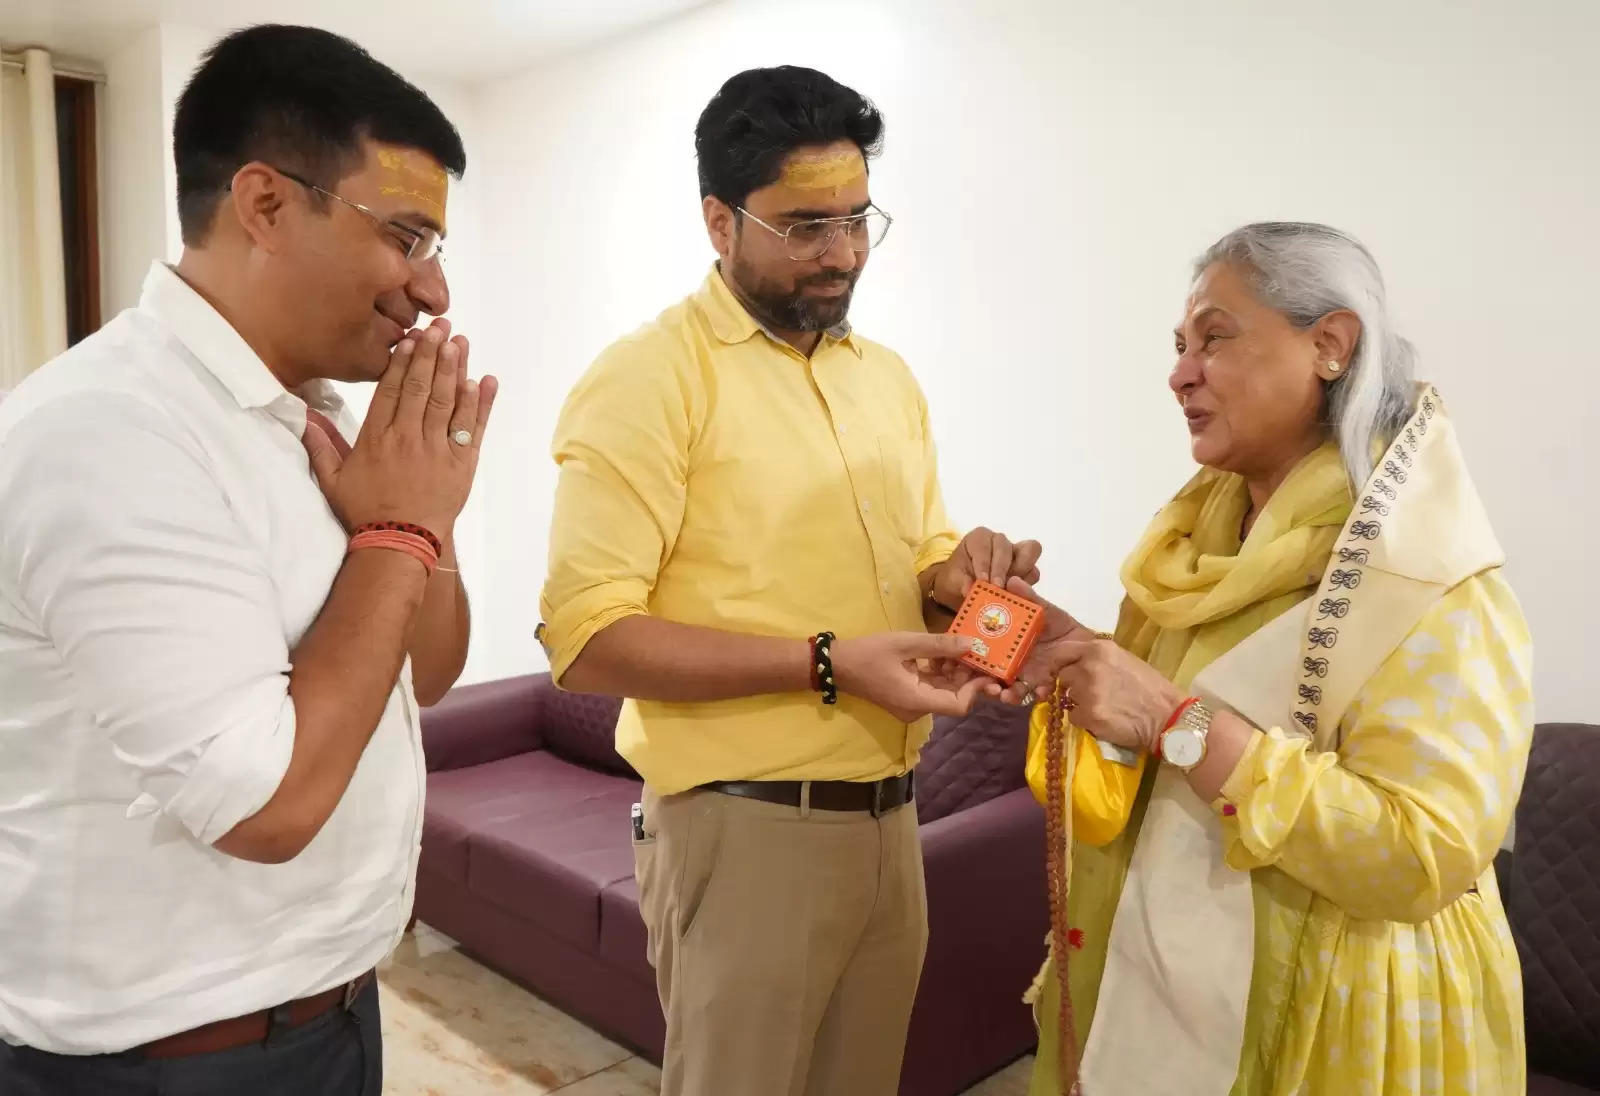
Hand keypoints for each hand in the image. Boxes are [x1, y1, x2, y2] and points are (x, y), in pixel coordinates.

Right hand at [304, 319, 498, 540]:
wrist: (399, 544)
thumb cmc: (364, 512)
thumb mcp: (333, 479)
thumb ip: (319, 444)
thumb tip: (301, 415)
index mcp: (377, 437)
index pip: (391, 389)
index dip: (402, 360)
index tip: (411, 337)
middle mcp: (408, 438)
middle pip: (421, 387)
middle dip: (432, 354)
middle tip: (442, 327)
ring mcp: (438, 450)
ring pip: (448, 401)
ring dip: (456, 369)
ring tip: (461, 342)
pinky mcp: (462, 464)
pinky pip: (473, 428)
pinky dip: (481, 404)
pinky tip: (484, 380)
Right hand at [831, 631, 985, 722]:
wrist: (837, 665)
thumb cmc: (869, 653)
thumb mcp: (905, 643)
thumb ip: (940, 645)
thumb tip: (973, 645)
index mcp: (916, 700)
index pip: (958, 705)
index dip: (976, 689)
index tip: (984, 667)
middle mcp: (917, 709)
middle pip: (954, 698)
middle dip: (968, 676)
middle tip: (977, 652)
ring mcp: (911, 705)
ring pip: (944, 692)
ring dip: (954, 672)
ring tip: (957, 647)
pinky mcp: (907, 698)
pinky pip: (931, 688)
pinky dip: (940, 673)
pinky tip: (941, 653)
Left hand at [929, 527, 1042, 609]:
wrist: (963, 589)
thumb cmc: (957, 579)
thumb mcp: (953, 580)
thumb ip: (961, 582)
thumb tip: (969, 590)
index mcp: (979, 537)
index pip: (984, 546)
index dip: (984, 564)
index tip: (983, 581)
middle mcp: (999, 540)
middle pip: (1007, 547)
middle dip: (1002, 568)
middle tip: (997, 587)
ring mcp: (1015, 552)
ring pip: (1028, 552)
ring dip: (1020, 572)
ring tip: (1009, 590)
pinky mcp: (1026, 568)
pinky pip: (1033, 571)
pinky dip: (1026, 583)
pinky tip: (1015, 595)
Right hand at [985, 578, 1096, 704]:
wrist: (1089, 648)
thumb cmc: (1064, 628)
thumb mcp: (1047, 611)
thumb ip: (1030, 598)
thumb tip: (1010, 580)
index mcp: (1010, 639)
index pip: (987, 645)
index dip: (975, 650)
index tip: (965, 654)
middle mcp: (1012, 658)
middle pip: (991, 670)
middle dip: (983, 678)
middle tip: (981, 680)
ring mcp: (1024, 674)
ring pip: (1005, 686)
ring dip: (1003, 693)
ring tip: (1005, 695)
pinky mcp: (1037, 686)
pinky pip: (1027, 695)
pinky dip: (1028, 697)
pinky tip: (1038, 692)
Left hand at [1014, 637, 1182, 753]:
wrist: (1168, 717)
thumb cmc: (1151, 689)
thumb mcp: (1125, 661)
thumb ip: (1099, 660)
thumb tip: (1078, 665)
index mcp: (1099, 649)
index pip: (1063, 651)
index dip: (1060, 663)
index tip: (1062, 671)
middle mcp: (1089, 666)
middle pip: (1063, 675)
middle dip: (1073, 685)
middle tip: (1091, 694)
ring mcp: (1087, 691)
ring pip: (1068, 698)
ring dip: (1079, 704)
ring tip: (1102, 708)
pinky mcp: (1088, 715)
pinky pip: (1073, 717)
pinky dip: (1084, 721)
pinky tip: (1102, 720)